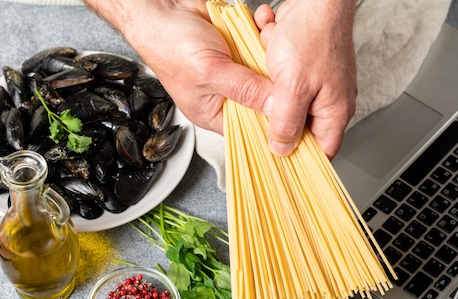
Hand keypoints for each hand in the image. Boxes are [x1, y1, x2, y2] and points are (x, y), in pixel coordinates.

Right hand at [83, 0, 272, 137]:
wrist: (161, 7)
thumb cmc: (170, 45)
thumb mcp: (212, 73)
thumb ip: (246, 90)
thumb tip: (276, 107)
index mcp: (213, 112)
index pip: (250, 127)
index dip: (272, 123)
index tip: (295, 116)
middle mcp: (225, 93)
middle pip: (262, 99)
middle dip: (275, 82)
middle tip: (290, 73)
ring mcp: (233, 70)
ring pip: (265, 70)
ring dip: (271, 52)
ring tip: (271, 39)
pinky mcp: (238, 48)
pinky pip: (260, 45)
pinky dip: (263, 32)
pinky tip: (263, 23)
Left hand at [254, 0, 357, 157]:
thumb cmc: (314, 35)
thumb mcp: (293, 87)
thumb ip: (287, 122)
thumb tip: (282, 149)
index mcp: (335, 111)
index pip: (322, 151)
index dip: (300, 161)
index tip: (278, 165)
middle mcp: (329, 100)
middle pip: (300, 129)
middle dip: (277, 124)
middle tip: (259, 121)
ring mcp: (317, 84)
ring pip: (287, 104)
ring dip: (271, 93)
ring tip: (265, 79)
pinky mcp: (304, 69)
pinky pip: (282, 81)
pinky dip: (271, 70)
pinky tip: (268, 55)